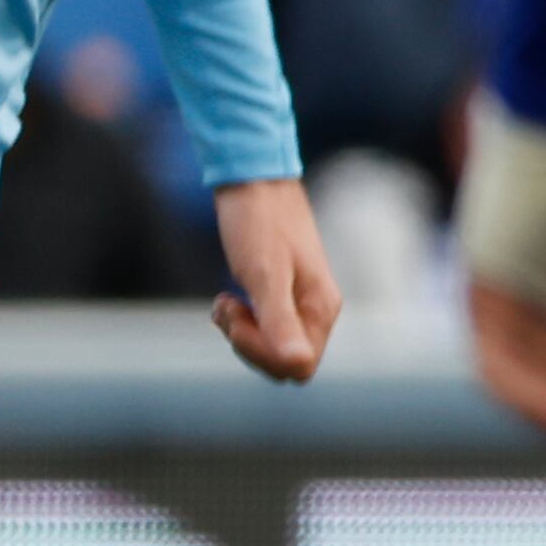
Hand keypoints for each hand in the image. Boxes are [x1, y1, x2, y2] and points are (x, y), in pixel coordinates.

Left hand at [207, 179, 340, 382]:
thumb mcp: (265, 274)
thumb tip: (297, 364)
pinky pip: (266, 328)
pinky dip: (242, 320)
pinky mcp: (284, 292)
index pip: (299, 365)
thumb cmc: (259, 223)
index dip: (263, 354)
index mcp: (321, 308)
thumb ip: (280, 322)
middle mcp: (317, 310)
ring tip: (225, 300)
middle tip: (228, 306)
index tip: (240, 319)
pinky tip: (229, 297)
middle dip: (249, 342)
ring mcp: (301, 302)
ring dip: (241, 331)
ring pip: (272, 346)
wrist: (255, 179)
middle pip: (285, 361)